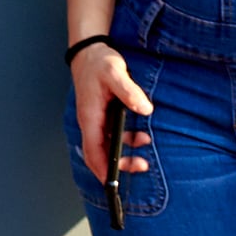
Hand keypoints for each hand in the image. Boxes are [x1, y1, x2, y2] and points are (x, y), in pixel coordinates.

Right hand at [73, 40, 154, 186]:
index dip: (102, 169)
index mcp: (90, 116)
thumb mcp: (115, 73)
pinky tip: (140, 135)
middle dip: (117, 166)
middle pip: (98, 154)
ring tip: (145, 146)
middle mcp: (91, 121)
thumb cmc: (98, 62)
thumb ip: (129, 91)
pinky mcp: (102, 115)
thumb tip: (144, 109)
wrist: (90, 51)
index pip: (92, 151)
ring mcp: (96, 119)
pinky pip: (112, 135)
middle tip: (141, 166)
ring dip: (125, 151)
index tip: (113, 184)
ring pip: (107, 145)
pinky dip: (126, 140)